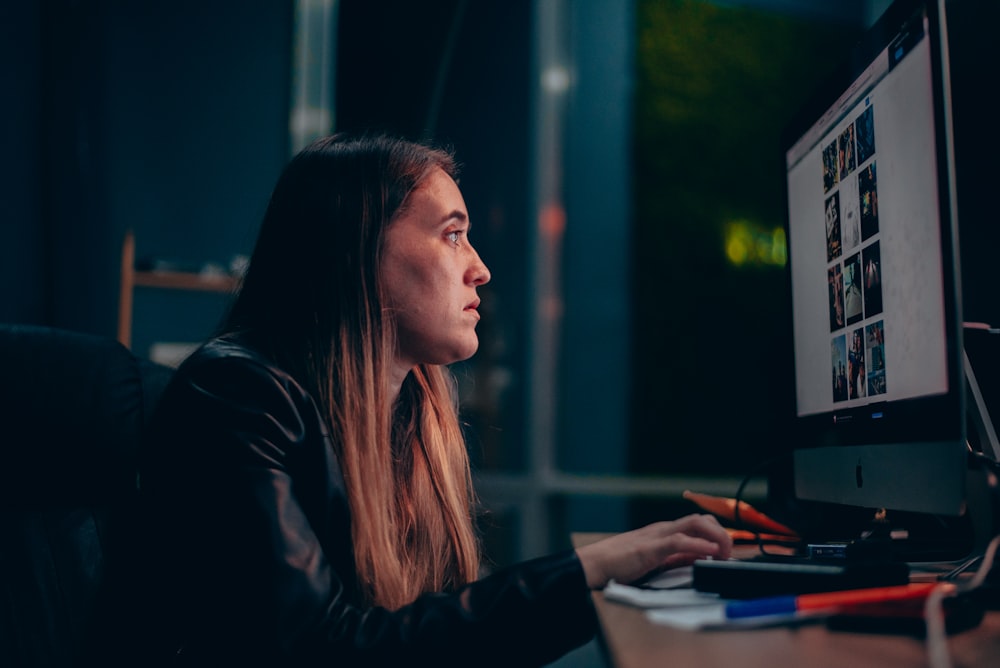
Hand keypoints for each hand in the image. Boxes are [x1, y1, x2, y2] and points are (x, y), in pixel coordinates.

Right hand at [575, 514, 732, 588]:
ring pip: (694, 524)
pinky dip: (699, 545)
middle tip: (728, 554)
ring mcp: (657, 535)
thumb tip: (699, 559)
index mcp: (664, 532)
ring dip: (716, 537)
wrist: (594, 564)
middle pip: (701, 519)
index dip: (717, 534)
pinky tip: (711, 553)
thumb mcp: (655, 561)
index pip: (698, 524)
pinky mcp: (650, 548)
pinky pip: (679, 541)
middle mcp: (663, 529)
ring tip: (724, 553)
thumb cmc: (619, 563)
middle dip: (721, 533)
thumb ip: (676, 559)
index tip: (726, 552)